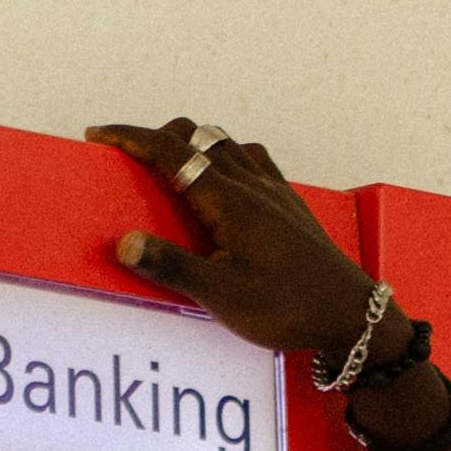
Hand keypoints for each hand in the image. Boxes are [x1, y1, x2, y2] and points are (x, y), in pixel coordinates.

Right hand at [86, 116, 377, 360]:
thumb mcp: (225, 297)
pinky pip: (252, 159)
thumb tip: (125, 244)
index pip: (170, 151)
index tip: (98, 135)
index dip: (130, 137)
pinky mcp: (290, 203)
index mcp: (229, 200)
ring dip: (192, 143)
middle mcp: (251, 184)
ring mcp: (274, 190)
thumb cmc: (290, 309)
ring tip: (170, 165)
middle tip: (130, 156)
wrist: (351, 315)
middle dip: (157, 138)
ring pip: (225, 143)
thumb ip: (173, 268)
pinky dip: (226, 155)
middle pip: (196, 135)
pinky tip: (225, 177)